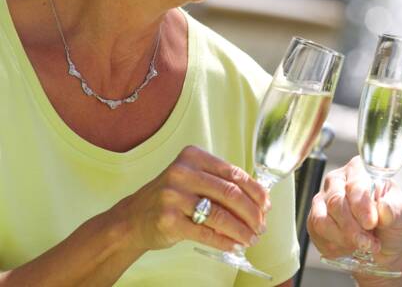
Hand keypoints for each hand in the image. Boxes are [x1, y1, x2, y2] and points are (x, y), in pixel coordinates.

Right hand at [111, 145, 268, 252]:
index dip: (255, 191)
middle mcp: (182, 173)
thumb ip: (221, 183)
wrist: (132, 219)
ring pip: (220, 215)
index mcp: (193, 157)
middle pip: (230, 194)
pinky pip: (206, 233)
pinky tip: (235, 246)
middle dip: (252, 213)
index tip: (266, 205)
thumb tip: (259, 201)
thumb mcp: (192, 179)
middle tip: (262, 225)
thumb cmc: (171, 198)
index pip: (234, 173)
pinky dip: (225, 241)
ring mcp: (173, 197)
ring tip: (251, 238)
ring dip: (241, 230)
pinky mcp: (168, 221)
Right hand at [308, 157, 401, 279]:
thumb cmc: (396, 222)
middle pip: (336, 202)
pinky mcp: (316, 218)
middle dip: (352, 228)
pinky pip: (316, 234)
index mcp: (361, 170)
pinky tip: (350, 248)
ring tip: (363, 246)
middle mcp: (339, 180)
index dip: (361, 206)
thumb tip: (383, 207)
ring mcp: (324, 199)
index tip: (371, 223)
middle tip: (369, 243)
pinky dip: (334, 246)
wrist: (390, 245)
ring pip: (322, 220)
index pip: (355, 185)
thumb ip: (395, 210)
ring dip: (343, 239)